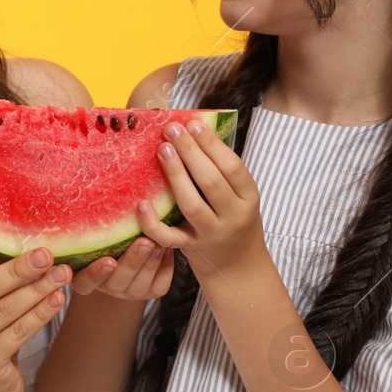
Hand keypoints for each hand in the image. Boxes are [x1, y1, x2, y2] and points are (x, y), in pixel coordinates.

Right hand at [69, 237, 175, 298]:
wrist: (131, 239)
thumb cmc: (109, 230)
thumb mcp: (99, 230)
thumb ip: (97, 227)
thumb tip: (99, 204)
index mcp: (86, 276)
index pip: (85, 282)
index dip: (96, 274)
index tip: (109, 261)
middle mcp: (107, 287)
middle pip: (117, 282)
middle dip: (133, 260)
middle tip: (146, 242)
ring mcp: (129, 292)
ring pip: (140, 286)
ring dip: (152, 262)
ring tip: (160, 241)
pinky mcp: (150, 292)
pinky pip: (159, 286)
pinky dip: (165, 266)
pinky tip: (167, 248)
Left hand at [137, 118, 263, 275]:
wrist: (238, 266)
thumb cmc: (234, 220)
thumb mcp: (240, 196)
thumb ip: (222, 171)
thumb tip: (193, 131)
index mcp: (248, 198)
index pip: (232, 168)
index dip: (213, 145)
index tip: (194, 124)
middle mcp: (232, 217)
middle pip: (211, 182)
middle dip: (191, 152)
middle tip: (172, 130)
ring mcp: (211, 234)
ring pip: (192, 205)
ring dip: (176, 175)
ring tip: (162, 150)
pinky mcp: (190, 249)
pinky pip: (169, 237)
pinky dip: (153, 223)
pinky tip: (142, 204)